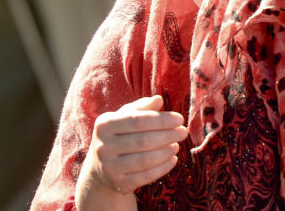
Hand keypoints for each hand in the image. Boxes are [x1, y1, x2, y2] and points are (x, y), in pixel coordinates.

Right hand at [75, 95, 187, 209]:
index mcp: (104, 125)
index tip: (180, 119)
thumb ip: (142, 107)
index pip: (137, 120)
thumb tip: (159, 99)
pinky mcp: (118, 184)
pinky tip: (173, 159)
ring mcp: (109, 168)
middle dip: (167, 135)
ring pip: (144, 160)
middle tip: (183, 132)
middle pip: (142, 140)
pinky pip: (145, 177)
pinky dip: (162, 168)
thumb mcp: (125, 117)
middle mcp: (103, 147)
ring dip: (166, 152)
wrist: (101, 168)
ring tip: (177, 145)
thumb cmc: (120, 134)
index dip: (161, 120)